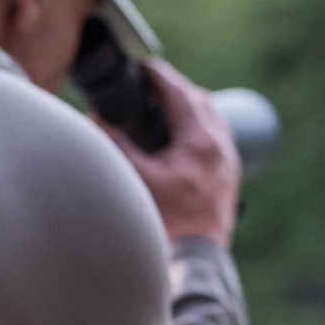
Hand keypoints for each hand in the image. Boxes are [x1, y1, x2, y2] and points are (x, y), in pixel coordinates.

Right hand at [97, 59, 240, 246]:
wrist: (198, 257)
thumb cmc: (169, 222)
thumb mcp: (137, 178)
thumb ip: (116, 146)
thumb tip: (95, 120)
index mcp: (200, 140)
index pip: (179, 93)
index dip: (159, 76)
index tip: (143, 67)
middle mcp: (220, 145)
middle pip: (199, 101)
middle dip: (174, 89)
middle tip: (150, 87)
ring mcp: (228, 160)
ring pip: (211, 118)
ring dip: (189, 107)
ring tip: (164, 109)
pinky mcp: (229, 174)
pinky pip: (217, 136)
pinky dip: (199, 127)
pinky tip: (182, 138)